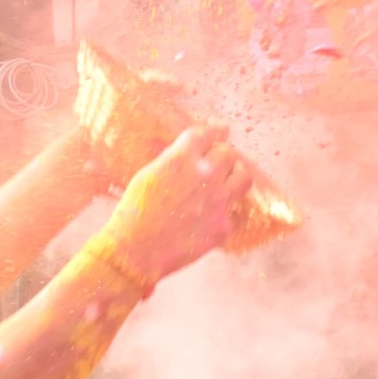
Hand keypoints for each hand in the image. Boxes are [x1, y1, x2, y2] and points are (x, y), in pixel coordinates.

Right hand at [98, 126, 251, 283]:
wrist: (138, 249)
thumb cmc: (134, 212)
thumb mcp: (148, 175)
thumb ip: (172, 162)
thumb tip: (186, 156)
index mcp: (183, 157)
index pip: (207, 133)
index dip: (215, 130)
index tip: (221, 129)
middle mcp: (206, 174)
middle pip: (228, 153)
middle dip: (222, 154)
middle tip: (220, 159)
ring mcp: (219, 201)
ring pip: (243, 177)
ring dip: (236, 175)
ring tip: (229, 179)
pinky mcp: (223, 226)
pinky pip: (235, 212)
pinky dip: (228, 211)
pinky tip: (218, 214)